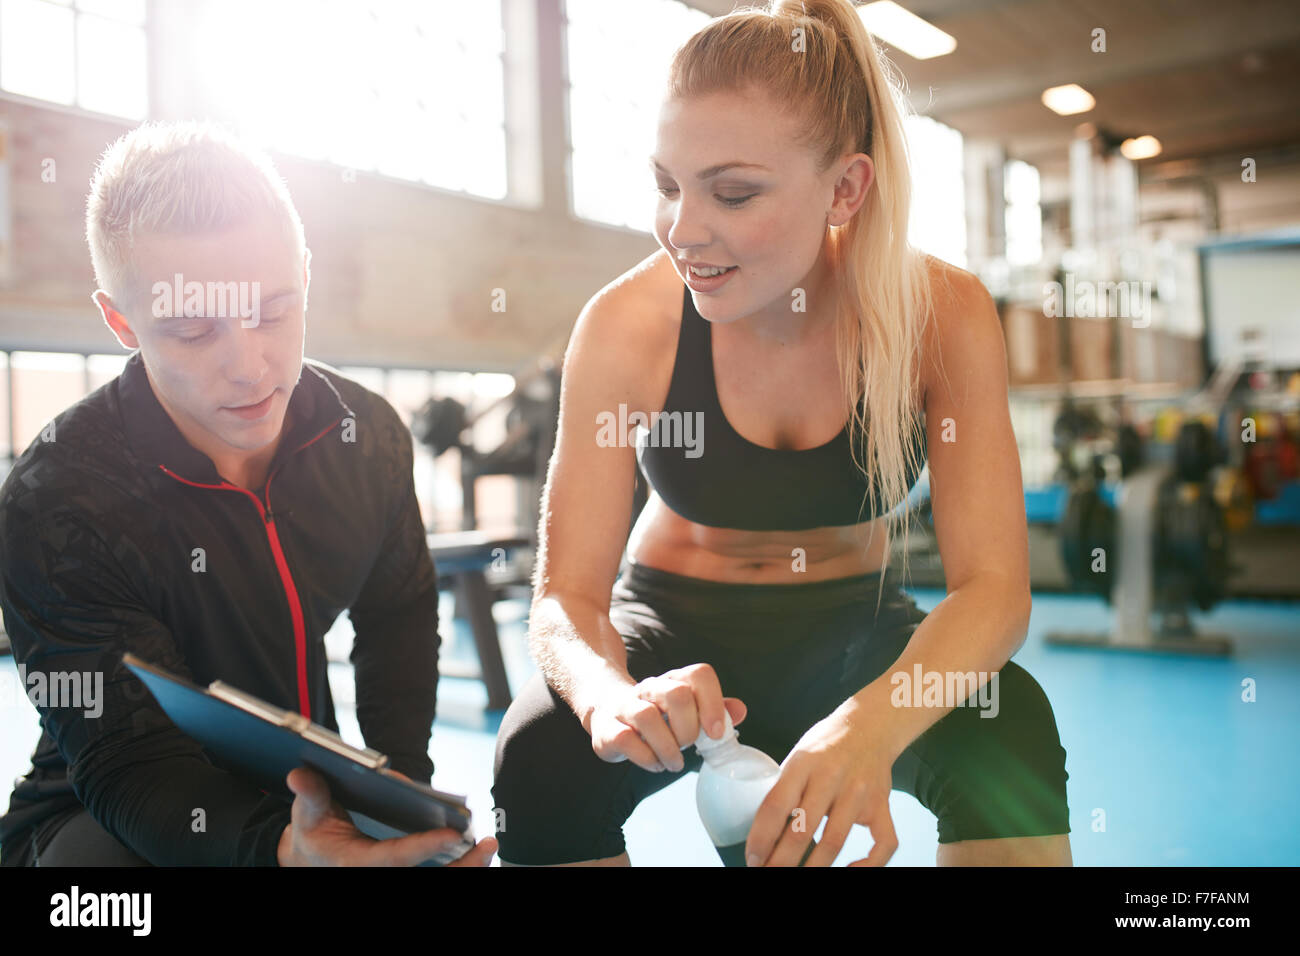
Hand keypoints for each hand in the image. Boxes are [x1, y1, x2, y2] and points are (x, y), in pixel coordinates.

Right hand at [276, 766, 496, 865]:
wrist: (311, 858)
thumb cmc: (313, 833)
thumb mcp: (307, 814)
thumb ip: (309, 794)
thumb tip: (299, 774)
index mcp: (355, 864)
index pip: (393, 859)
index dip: (422, 848)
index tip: (450, 833)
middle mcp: (378, 874)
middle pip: (424, 877)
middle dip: (460, 866)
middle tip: (488, 845)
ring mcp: (392, 876)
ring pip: (437, 879)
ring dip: (465, 867)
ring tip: (490, 846)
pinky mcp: (403, 873)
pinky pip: (436, 874)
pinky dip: (457, 864)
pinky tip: (478, 851)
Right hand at [585, 663, 746, 772]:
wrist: (609, 714)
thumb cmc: (658, 718)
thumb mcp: (688, 712)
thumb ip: (715, 710)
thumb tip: (740, 711)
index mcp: (674, 681)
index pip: (698, 674)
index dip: (713, 702)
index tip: (716, 733)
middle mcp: (649, 688)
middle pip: (677, 694)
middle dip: (689, 728)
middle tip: (689, 746)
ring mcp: (625, 706)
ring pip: (648, 717)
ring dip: (669, 748)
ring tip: (675, 764)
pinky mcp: (607, 728)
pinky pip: (626, 739)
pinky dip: (646, 758)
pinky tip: (655, 764)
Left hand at [745, 707, 896, 866]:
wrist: (871, 724)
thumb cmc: (827, 743)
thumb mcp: (798, 754)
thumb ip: (786, 787)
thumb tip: (765, 831)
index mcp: (802, 763)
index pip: (775, 805)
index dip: (761, 838)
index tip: (752, 858)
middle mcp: (830, 776)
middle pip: (802, 830)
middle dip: (782, 861)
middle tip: (769, 874)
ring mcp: (859, 791)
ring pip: (834, 841)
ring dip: (814, 868)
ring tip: (796, 879)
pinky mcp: (882, 803)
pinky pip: (883, 842)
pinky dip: (868, 864)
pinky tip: (849, 870)